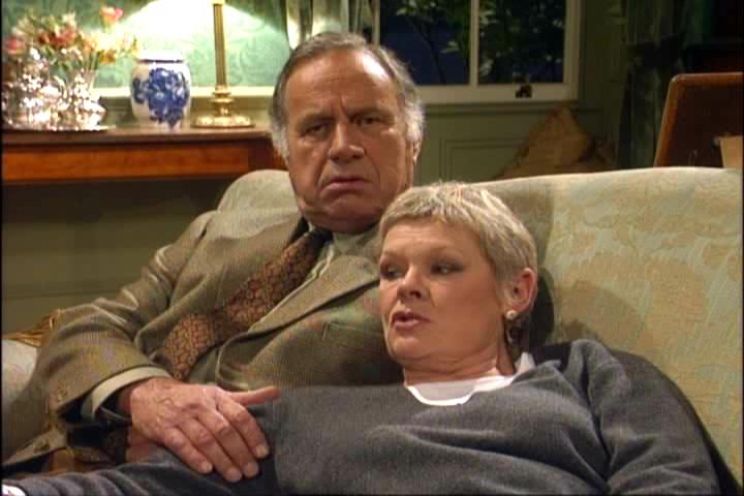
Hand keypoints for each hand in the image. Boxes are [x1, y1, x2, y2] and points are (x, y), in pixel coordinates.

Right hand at [121, 377, 279, 481]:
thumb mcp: (217, 394)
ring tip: (234, 475)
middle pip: (224, 430)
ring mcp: (182, 417)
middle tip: (252, 471)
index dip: (252, 434)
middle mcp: (200, 406)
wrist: (149, 394)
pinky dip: (194, 457)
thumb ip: (245, 398)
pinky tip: (206, 469)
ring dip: (221, 459)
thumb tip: (276, 392)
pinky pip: (180, 444)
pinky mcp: (165, 430)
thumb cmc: (191, 398)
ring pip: (205, 439)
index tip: (263, 452)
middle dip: (240, 452)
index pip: (239, 415)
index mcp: (217, 397)